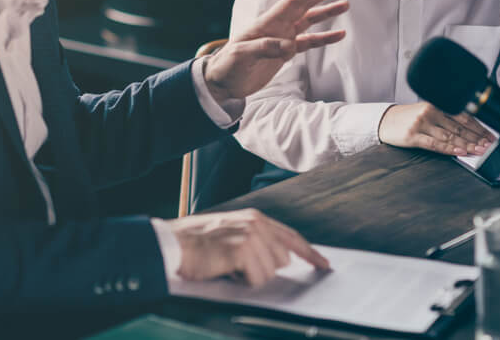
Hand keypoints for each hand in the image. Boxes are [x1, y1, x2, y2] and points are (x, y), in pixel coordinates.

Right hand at [166, 208, 329, 286]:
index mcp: (256, 218)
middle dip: (265, 269)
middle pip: (283, 260)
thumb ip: (257, 239)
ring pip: (270, 272)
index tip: (324, 264)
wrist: (175, 243)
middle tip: (240, 266)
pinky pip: (257, 278)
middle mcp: (257, 224)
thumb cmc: (198, 241)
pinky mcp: (242, 250)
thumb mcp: (232, 231)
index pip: (292, 237)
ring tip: (231, 266)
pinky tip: (228, 270)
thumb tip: (280, 259)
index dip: (310, 253)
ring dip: (251, 276)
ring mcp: (251, 236)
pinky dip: (243, 281)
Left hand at [203, 0, 347, 104]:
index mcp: (265, 24)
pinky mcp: (285, 53)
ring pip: (308, 21)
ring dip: (325, 13)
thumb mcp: (241, 55)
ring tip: (345, 4)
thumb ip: (264, 48)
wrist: (223, 82)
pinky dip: (324, 38)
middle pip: (303, 6)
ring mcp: (282, 39)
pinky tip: (338, 35)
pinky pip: (308, 42)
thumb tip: (290, 46)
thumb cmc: (227, 65)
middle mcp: (276, 27)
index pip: (291, 4)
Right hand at [378, 102, 495, 155]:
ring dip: (467, 145)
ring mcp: (421, 124)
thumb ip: (445, 119)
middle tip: (489, 146)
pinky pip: (435, 144)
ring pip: (449, 136)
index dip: (479, 128)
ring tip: (479, 151)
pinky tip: (460, 152)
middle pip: (458, 127)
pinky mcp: (412, 136)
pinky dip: (449, 148)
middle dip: (477, 138)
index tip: (490, 136)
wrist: (384, 120)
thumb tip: (469, 132)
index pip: (462, 116)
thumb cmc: (407, 118)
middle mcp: (430, 112)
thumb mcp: (427, 112)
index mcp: (436, 104)